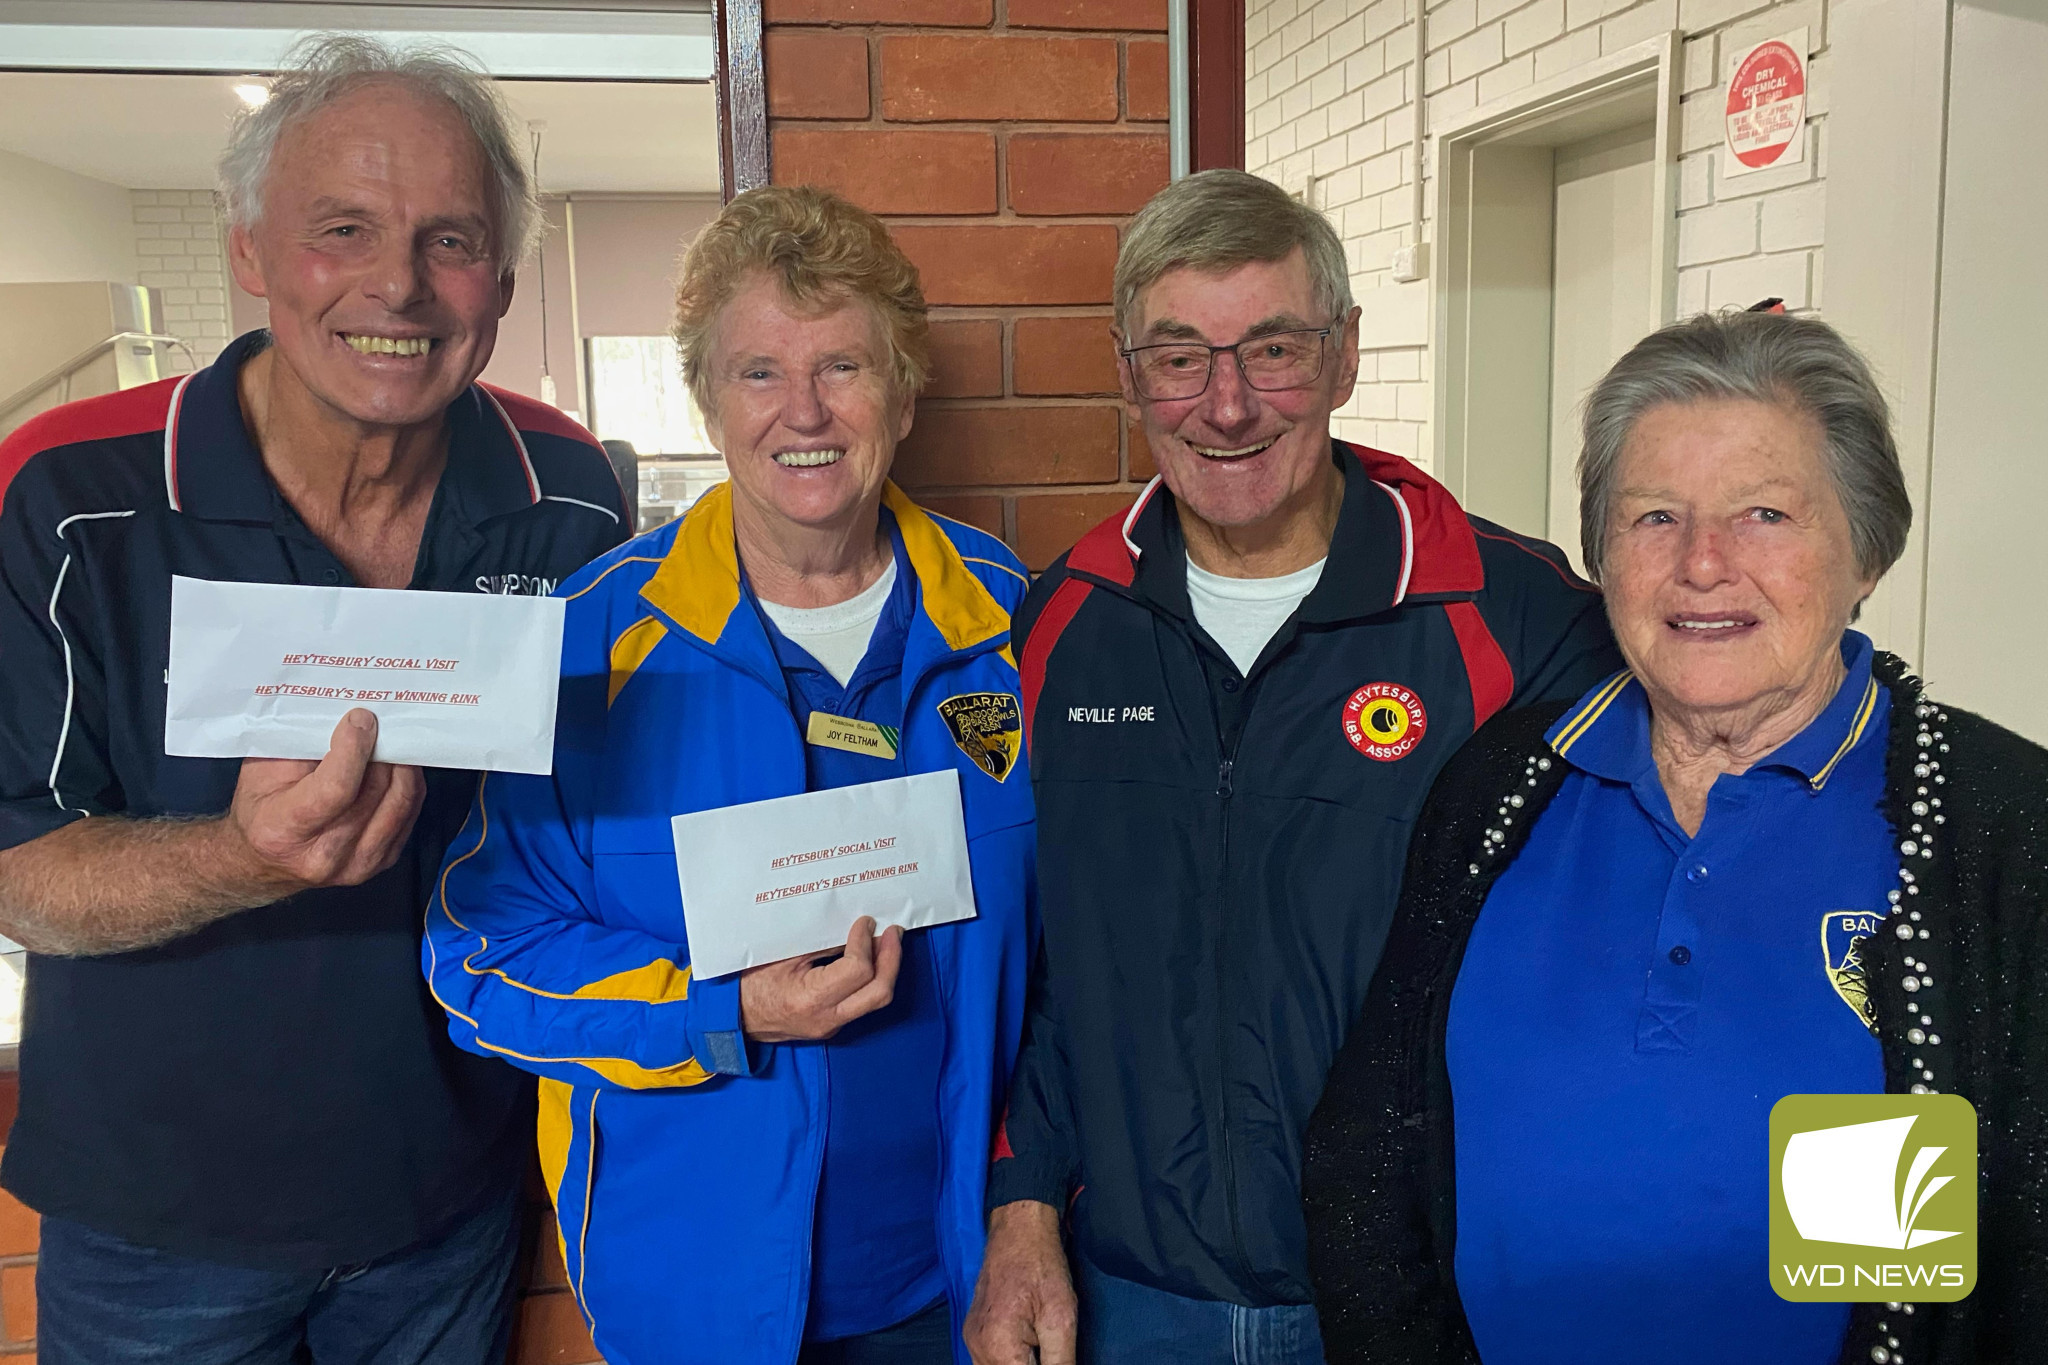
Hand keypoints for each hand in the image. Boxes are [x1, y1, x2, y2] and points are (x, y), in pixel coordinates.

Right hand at [222, 709, 425, 896]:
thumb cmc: (261, 810)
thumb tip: (348, 719)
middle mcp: (322, 856)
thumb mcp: (261, 772)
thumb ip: (300, 747)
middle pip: (373, 793)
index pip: (335, 789)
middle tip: (381, 723)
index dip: (353, 749)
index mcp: (283, 831)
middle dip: (381, 751)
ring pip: (398, 803)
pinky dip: (407, 786)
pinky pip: (408, 815)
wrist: (264, 862)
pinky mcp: (380, 864)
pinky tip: (398, 767)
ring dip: (401, 766)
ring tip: (392, 741)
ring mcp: (355, 866)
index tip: (360, 719)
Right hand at [739, 917, 902, 1042]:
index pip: (857, 971)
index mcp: (810, 999)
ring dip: (886, 968)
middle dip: (892, 958)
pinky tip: (872, 959)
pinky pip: (863, 1003)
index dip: (865, 941)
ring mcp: (831, 1026)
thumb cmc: (750, 984)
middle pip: (879, 992)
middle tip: (893, 931)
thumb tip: (851, 926)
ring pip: (875, 1000)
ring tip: (887, 941)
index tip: (864, 921)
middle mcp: (826, 1018)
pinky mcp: (833, 1025)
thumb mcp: (782, 955)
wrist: (734, 1017)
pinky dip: (872, 979)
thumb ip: (821, 944)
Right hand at [965, 1200, 1075, 1364]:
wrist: (1019, 1230)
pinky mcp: (973, 1332)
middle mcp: (976, 1347)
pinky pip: (987, 1362)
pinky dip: (1008, 1361)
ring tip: (1040, 1347)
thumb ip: (1060, 1362)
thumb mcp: (1061, 1318)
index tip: (1056, 1355)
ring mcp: (971, 1340)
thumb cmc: (1041, 1265)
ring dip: (1018, 1364)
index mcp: (998, 1346)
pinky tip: (1027, 1350)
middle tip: (1049, 1347)